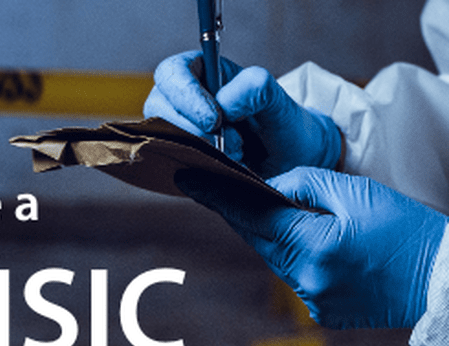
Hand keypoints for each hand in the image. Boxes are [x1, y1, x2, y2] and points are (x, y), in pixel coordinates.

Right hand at [144, 50, 341, 178]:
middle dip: (194, 130)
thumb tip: (223, 103)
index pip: (172, 73)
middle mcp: (183, 101)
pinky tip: (222, 169)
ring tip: (235, 156)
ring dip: (197, 151)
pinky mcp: (179, 159)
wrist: (290, 162)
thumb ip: (256, 89)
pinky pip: (169, 163)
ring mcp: (177, 131)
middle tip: (235, 144)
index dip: (186, 95)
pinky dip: (195, 168)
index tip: (215, 120)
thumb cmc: (284, 125)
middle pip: (158, 108)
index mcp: (203, 72)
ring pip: (161, 138)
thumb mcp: (279, 100)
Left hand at [176, 167, 447, 328]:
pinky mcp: (324, 313)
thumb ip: (305, 184)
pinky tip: (303, 239)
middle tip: (215, 185)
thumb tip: (268, 185)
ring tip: (264, 208)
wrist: (446, 280)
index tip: (187, 178)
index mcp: (312, 247)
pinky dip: (293, 255)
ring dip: (268, 234)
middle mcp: (305, 280)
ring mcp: (313, 301)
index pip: (252, 214)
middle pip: (258, 239)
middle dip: (239, 212)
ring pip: (274, 259)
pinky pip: (294, 277)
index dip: (217, 194)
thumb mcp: (357, 193)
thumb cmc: (409, 230)